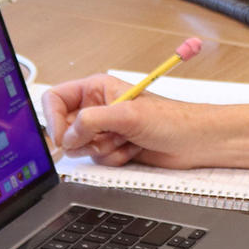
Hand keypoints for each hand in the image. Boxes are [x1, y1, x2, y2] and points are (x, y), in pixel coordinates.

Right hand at [41, 74, 217, 169]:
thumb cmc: (173, 119)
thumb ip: (91, 120)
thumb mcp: (129, 114)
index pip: (55, 99)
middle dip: (86, 138)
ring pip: (81, 148)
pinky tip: (134, 149)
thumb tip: (67, 135)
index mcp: (98, 88)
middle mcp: (100, 107)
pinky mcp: (114, 147)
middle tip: (109, 135)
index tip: (62, 137)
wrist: (196, 141)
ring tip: (127, 139)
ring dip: (104, 149)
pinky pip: (97, 160)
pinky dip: (114, 158)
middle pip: (65, 129)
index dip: (52, 119)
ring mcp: (106, 129)